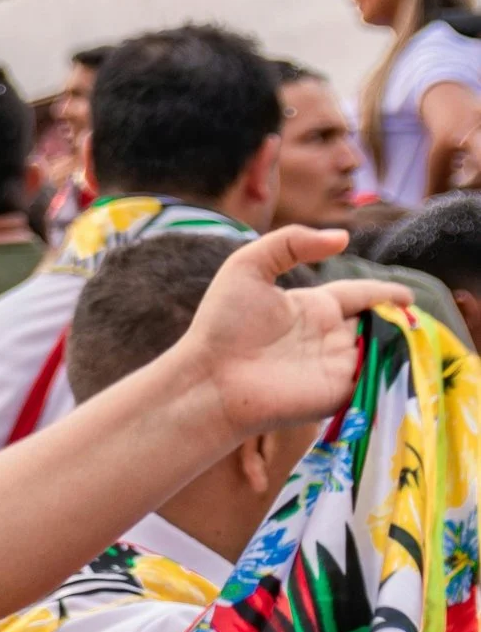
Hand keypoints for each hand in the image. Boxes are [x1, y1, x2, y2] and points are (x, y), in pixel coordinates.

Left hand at [181, 226, 406, 439]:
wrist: (209, 379)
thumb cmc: (221, 324)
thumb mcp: (248, 266)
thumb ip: (291, 242)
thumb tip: (343, 238)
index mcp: (312, 308)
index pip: (359, 296)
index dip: (385, 293)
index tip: (407, 295)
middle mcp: (328, 337)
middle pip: (377, 324)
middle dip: (401, 320)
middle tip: (419, 316)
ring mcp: (335, 367)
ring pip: (383, 351)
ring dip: (404, 343)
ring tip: (422, 333)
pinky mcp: (340, 394)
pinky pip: (379, 380)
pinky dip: (396, 370)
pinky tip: (411, 358)